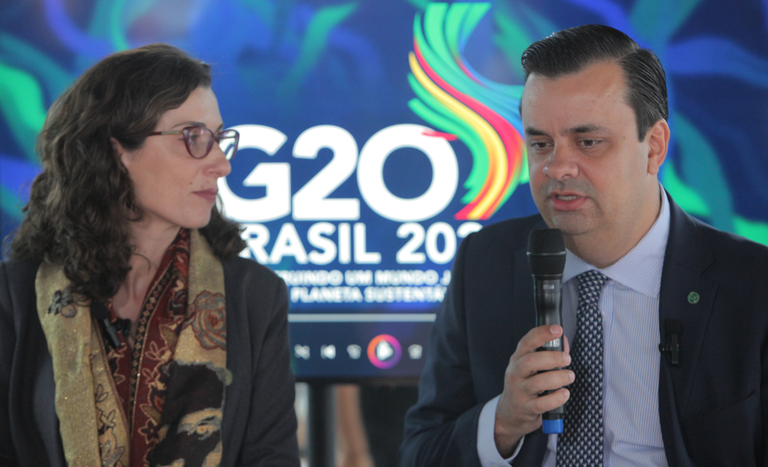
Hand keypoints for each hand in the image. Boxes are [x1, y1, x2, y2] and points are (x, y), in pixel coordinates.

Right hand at [494, 325, 572, 456]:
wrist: (509, 414)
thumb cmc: (525, 385)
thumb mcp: (531, 368)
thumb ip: (548, 353)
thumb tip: (563, 340)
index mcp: (518, 359)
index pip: (527, 342)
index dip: (542, 334)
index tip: (557, 329)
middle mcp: (516, 373)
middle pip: (530, 361)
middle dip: (552, 358)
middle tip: (567, 359)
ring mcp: (519, 391)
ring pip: (537, 382)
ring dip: (558, 378)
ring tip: (569, 376)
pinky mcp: (526, 408)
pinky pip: (542, 404)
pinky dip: (556, 398)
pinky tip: (564, 394)